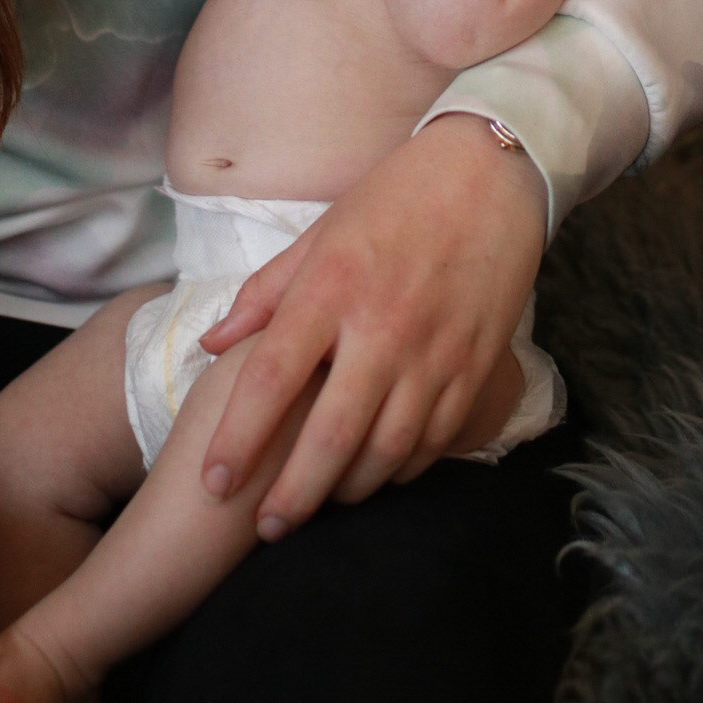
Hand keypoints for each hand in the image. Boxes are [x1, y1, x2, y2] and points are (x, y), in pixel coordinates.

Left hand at [194, 114, 547, 532]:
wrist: (489, 173)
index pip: (272, 378)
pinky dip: (403, 467)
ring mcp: (435, 350)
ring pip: (386, 450)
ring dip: (348, 489)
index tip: (213, 482)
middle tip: (267, 529)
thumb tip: (213, 345)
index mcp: (333, 286)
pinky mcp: (476, 364)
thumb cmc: (395, 196)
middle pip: (330, 436)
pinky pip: (435, 438)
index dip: (238, 439)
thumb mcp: (322, 231)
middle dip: (293, 495)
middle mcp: (382, 326)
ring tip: (320, 502)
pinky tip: (379, 471)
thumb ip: (266, 294)